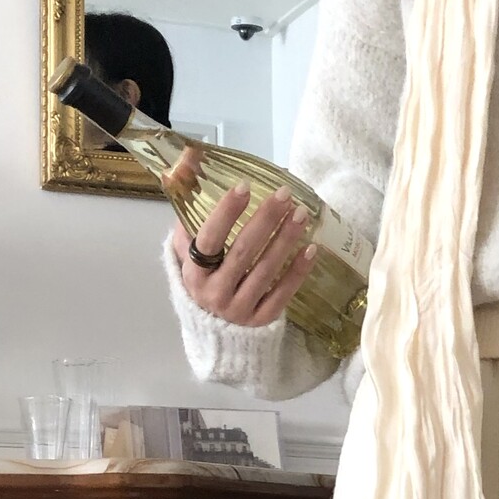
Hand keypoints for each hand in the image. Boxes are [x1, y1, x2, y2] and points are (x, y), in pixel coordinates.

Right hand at [169, 173, 319, 328]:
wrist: (214, 331)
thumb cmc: (204, 280)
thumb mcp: (188, 252)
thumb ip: (188, 218)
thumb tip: (187, 167)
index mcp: (194, 273)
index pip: (210, 239)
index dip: (226, 213)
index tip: (245, 187)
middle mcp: (215, 293)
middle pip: (243, 252)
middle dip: (266, 220)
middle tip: (285, 195)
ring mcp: (239, 310)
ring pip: (266, 271)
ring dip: (285, 240)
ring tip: (301, 215)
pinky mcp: (261, 320)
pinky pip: (282, 294)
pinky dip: (297, 271)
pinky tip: (311, 248)